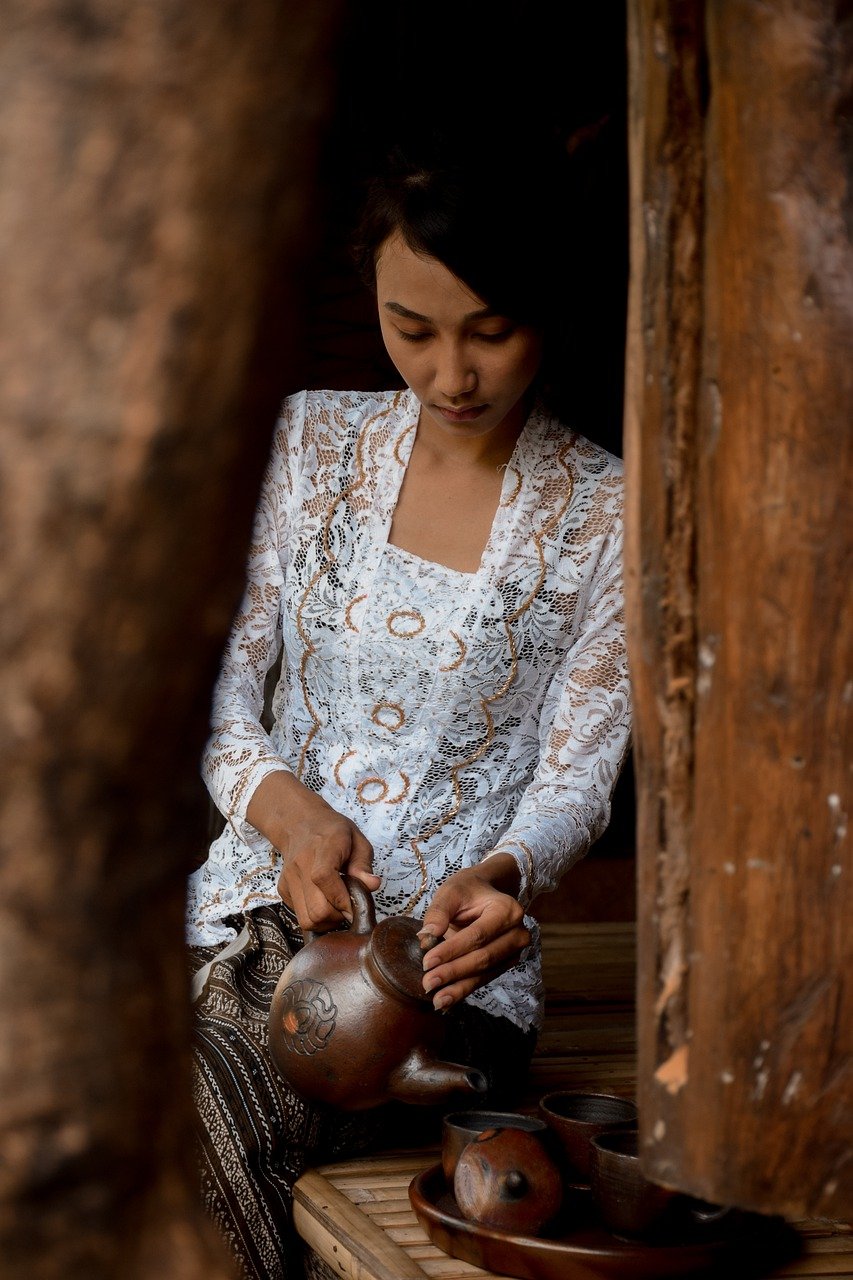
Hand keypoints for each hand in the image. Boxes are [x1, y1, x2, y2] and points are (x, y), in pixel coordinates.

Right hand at [246, 771, 379, 932]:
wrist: (299, 824)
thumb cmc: (333, 832)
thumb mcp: (356, 839)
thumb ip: (364, 863)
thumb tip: (372, 885)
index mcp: (323, 846)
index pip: (324, 878)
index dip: (343, 900)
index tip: (357, 906)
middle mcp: (300, 864)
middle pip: (317, 910)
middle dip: (339, 916)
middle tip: (349, 907)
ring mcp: (289, 879)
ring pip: (308, 920)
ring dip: (327, 921)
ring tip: (337, 906)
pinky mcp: (283, 890)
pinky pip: (301, 917)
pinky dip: (316, 916)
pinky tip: (324, 900)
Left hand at [416, 856, 529, 1011]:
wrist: (486, 893)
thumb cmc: (467, 891)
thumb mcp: (450, 892)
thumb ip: (438, 912)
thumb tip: (426, 937)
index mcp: (507, 910)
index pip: (477, 935)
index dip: (452, 951)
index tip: (427, 962)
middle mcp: (517, 932)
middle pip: (483, 957)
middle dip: (454, 972)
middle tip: (427, 983)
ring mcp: (514, 950)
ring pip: (485, 973)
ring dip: (459, 988)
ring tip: (436, 1000)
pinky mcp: (506, 963)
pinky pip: (484, 978)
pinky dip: (464, 989)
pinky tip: (447, 1000)